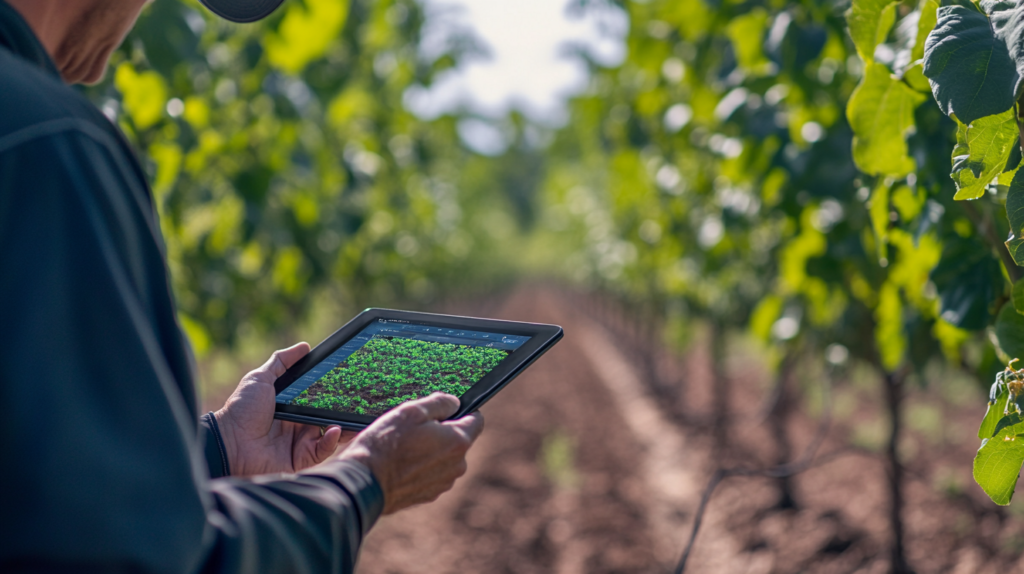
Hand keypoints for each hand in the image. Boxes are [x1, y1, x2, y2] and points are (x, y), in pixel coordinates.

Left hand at [214, 343, 355, 475]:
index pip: (319, 397)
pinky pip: (323, 449)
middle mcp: (299, 423)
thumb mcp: (260, 378)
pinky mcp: (301, 458)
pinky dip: (332, 440)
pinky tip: (335, 430)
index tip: (349, 381)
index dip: (334, 391)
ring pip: (332, 433)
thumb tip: (304, 346)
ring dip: (345, 425)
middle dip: (345, 409)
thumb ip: (281, 361)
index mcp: (292, 405)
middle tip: (360, 400)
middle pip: (329, 415)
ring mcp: (301, 441)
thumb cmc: (242, 408)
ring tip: (356, 416)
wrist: (229, 441)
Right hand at [337, 393, 483, 514]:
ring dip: (431, 451)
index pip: (477, 420)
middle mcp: (457, 465)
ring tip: (404, 447)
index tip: (448, 409)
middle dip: (443, 432)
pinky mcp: (428, 495)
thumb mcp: (412, 411)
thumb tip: (454, 402)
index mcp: (458, 441)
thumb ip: (440, 403)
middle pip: (459, 440)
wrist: (363, 482)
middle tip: (415, 428)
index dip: (464, 411)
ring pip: (444, 458)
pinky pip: (431, 474)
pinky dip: (421, 468)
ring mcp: (443, 483)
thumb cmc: (386, 444)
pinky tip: (401, 463)